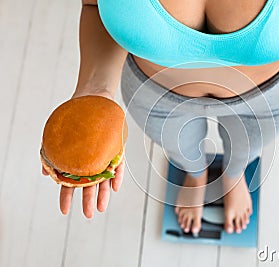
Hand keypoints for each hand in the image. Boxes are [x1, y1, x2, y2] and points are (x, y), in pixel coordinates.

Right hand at [41, 89, 123, 217]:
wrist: (91, 100)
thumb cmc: (75, 122)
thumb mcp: (60, 140)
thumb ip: (55, 157)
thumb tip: (47, 175)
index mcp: (77, 162)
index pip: (72, 183)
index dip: (67, 197)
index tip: (65, 211)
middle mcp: (91, 162)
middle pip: (90, 184)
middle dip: (88, 200)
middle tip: (88, 215)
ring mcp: (105, 156)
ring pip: (104, 178)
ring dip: (103, 193)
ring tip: (100, 208)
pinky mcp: (117, 149)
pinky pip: (118, 164)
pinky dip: (117, 175)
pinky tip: (115, 187)